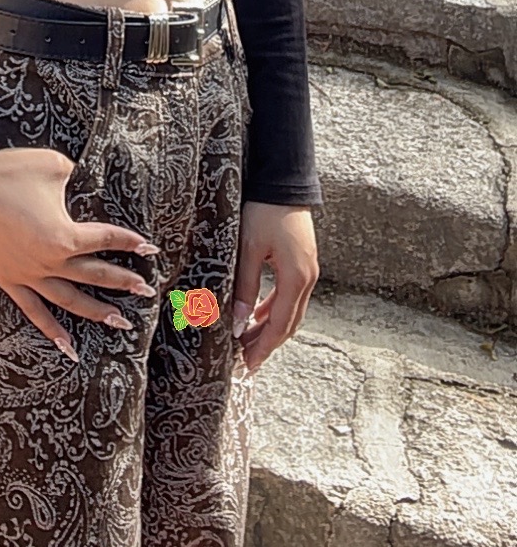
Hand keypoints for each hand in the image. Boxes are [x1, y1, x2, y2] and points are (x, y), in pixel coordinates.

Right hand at [0, 135, 159, 360]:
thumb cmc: (12, 170)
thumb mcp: (57, 167)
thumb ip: (78, 181)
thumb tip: (87, 184)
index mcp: (64, 235)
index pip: (105, 240)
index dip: (129, 241)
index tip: (150, 248)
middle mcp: (50, 261)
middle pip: (94, 275)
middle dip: (123, 282)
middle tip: (146, 289)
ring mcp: (27, 274)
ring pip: (69, 301)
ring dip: (96, 311)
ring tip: (119, 321)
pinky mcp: (8, 278)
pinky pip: (33, 311)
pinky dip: (51, 330)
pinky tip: (70, 348)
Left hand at [232, 202, 318, 372]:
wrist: (283, 181)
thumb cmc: (264, 212)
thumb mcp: (249, 249)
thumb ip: (246, 288)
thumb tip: (240, 323)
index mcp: (296, 278)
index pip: (280, 325)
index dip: (264, 347)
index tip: (249, 365)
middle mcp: (307, 278)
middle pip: (289, 322)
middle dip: (268, 343)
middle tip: (246, 360)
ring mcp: (308, 270)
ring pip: (291, 310)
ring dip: (271, 327)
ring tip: (248, 341)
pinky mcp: (303, 261)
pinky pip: (290, 295)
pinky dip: (275, 308)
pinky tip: (258, 313)